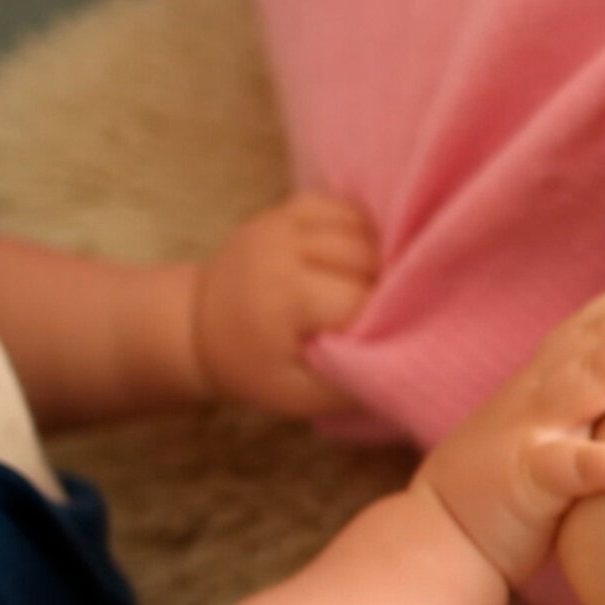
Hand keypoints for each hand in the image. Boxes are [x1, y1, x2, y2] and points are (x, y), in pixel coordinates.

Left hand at [194, 192, 378, 416]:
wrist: (196, 326)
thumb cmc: (256, 367)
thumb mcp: (303, 395)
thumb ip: (356, 376)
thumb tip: (407, 352)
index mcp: (282, 294)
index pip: (361, 298)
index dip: (380, 319)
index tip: (381, 338)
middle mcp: (280, 247)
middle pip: (367, 256)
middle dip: (385, 286)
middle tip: (384, 313)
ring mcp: (280, 221)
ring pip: (361, 228)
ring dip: (380, 258)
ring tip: (377, 288)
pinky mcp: (285, 209)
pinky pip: (344, 210)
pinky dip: (363, 233)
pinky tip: (362, 260)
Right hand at [415, 276, 604, 580]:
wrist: (436, 537)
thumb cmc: (500, 483)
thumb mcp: (536, 427)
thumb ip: (573, 395)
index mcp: (540, 382)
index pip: (587, 328)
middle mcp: (537, 394)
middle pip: (603, 342)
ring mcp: (533, 432)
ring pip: (595, 381)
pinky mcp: (533, 481)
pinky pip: (585, 468)